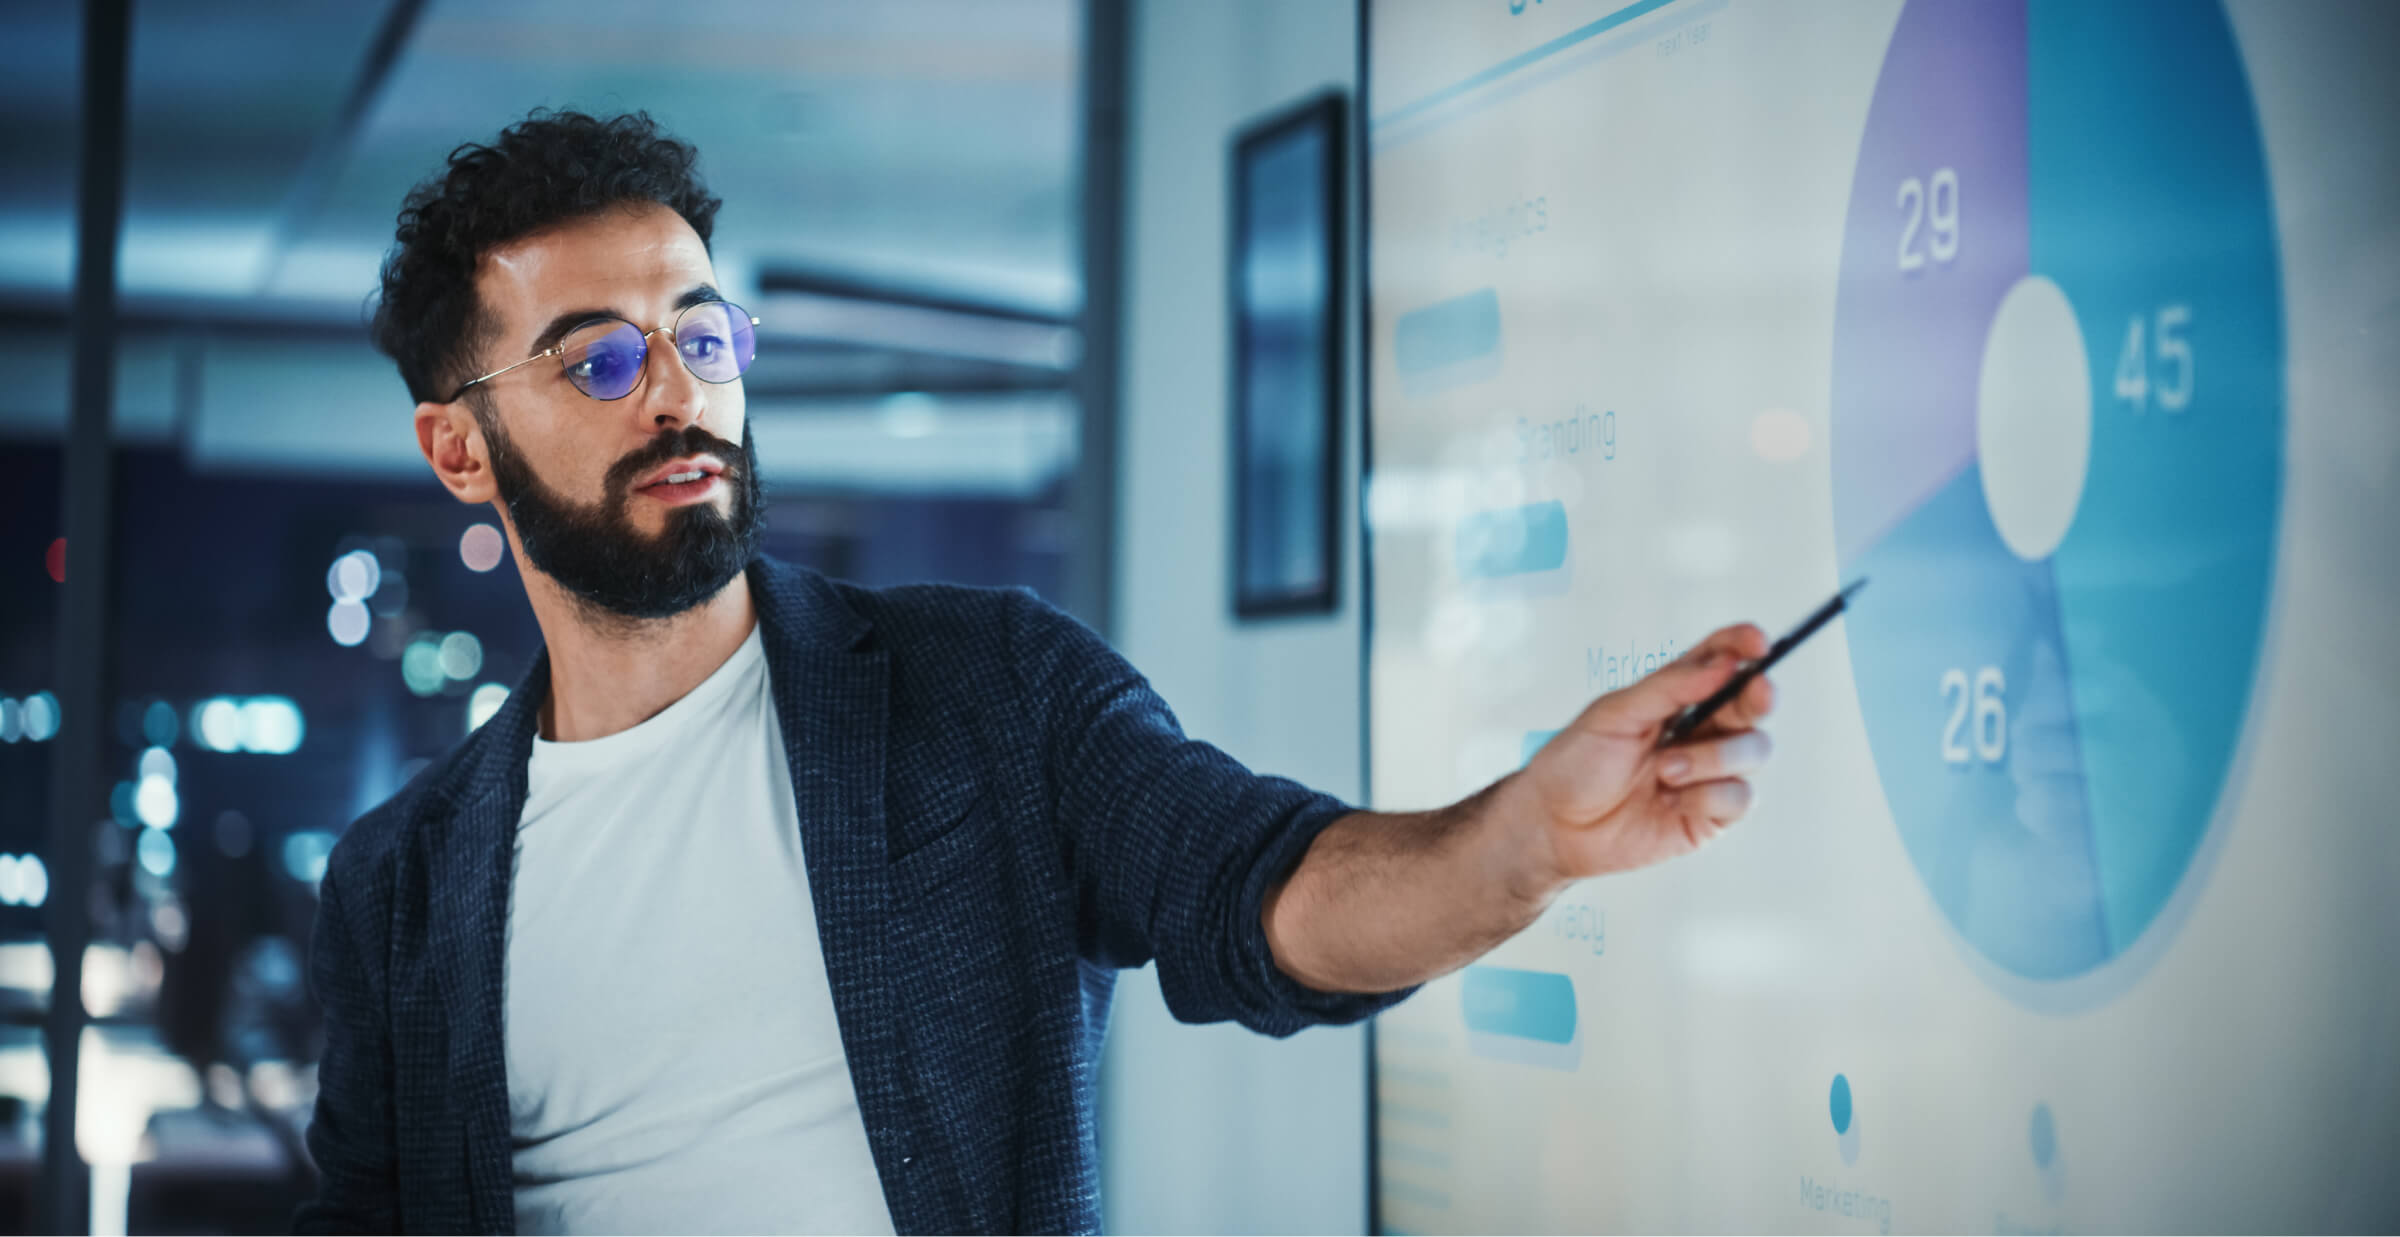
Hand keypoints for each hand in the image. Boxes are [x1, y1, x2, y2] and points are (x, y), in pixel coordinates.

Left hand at [1510, 623, 1776, 887]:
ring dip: (1713, 758)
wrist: (1554, 825)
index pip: (1719, 660)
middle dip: (1758, 695)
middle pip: (1752, 703)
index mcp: (1675, 697)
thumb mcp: (1615, 714)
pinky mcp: (1711, 814)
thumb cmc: (1576, 764)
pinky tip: (1671, 800)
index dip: (1742, 646)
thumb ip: (1669, 687)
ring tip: (1666, 770)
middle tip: (1756, 690)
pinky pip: (1740, 797)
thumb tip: (1722, 663)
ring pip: (1755, 750)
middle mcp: (1701, 730)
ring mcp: (1709, 772)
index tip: (1757, 642)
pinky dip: (1707, 796)